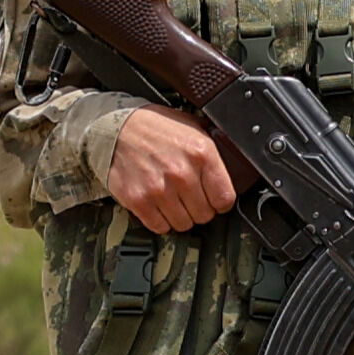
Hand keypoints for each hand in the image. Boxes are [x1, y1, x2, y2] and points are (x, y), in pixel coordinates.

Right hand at [105, 108, 238, 230]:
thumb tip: (236, 169)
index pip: (226, 199)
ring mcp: (159, 189)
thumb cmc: (156, 128)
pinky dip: (160, 220)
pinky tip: (158, 205)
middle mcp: (182, 173)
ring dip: (180, 216)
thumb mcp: (194, 128)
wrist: (117, 128)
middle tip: (190, 197)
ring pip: (184, 224)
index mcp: (202, 153)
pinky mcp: (138, 200)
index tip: (214, 199)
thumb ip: (214, 151)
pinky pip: (160, 227)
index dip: (220, 201)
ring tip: (173, 199)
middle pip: (205, 215)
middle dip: (200, 208)